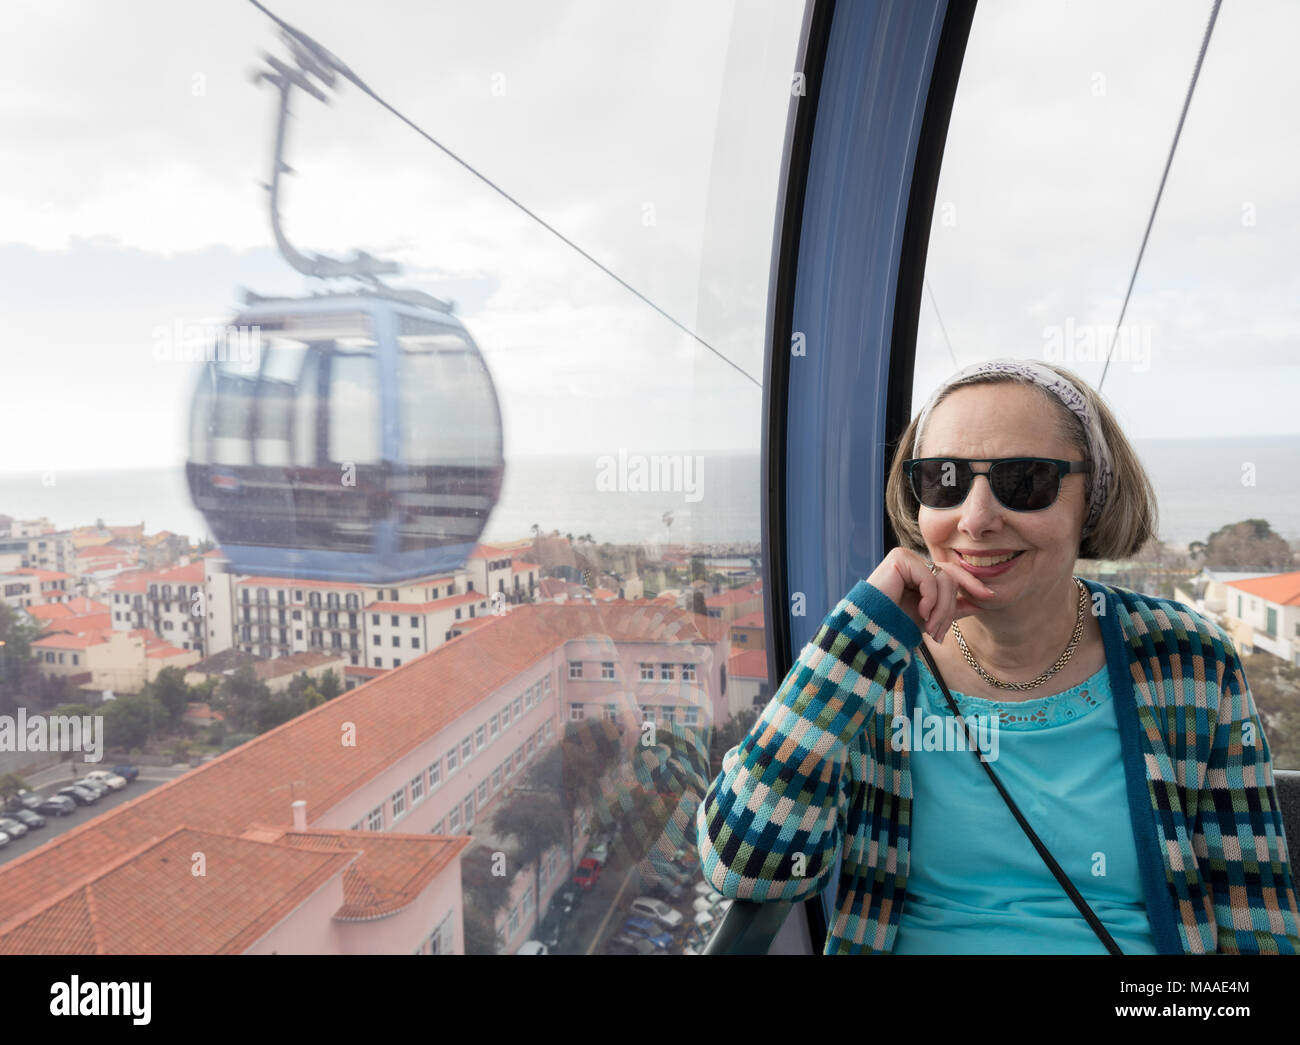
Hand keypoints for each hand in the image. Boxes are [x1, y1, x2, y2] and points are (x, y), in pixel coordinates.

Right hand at [865, 547, 994, 643]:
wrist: (869, 629)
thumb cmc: (894, 624)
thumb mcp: (930, 617)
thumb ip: (952, 607)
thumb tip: (981, 602)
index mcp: (919, 572)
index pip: (952, 573)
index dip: (972, 584)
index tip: (990, 598)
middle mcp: (913, 561)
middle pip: (950, 578)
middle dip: (950, 608)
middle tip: (940, 634)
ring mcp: (906, 557)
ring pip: (943, 579)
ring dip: (941, 609)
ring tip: (931, 630)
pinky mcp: (900, 558)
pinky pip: (930, 578)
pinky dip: (930, 600)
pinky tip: (920, 613)